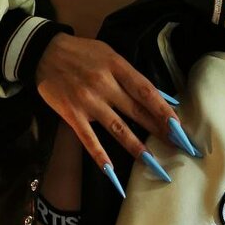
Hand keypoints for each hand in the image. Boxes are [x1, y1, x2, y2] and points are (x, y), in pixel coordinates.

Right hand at [34, 32, 189, 173]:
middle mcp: (105, 85)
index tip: (179, 126)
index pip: (146, 91)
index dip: (164, 110)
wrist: (44, 52)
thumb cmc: (81, 53)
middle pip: (137, 111)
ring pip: (117, 128)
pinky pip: (89, 139)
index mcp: (117, 67)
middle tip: (177, 147)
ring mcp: (88, 102)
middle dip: (159, 130)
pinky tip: (111, 172)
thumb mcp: (109, 55)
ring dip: (137, 147)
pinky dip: (100, 156)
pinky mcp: (72, 115)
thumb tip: (161, 98)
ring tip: (153, 163)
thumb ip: (131, 76)